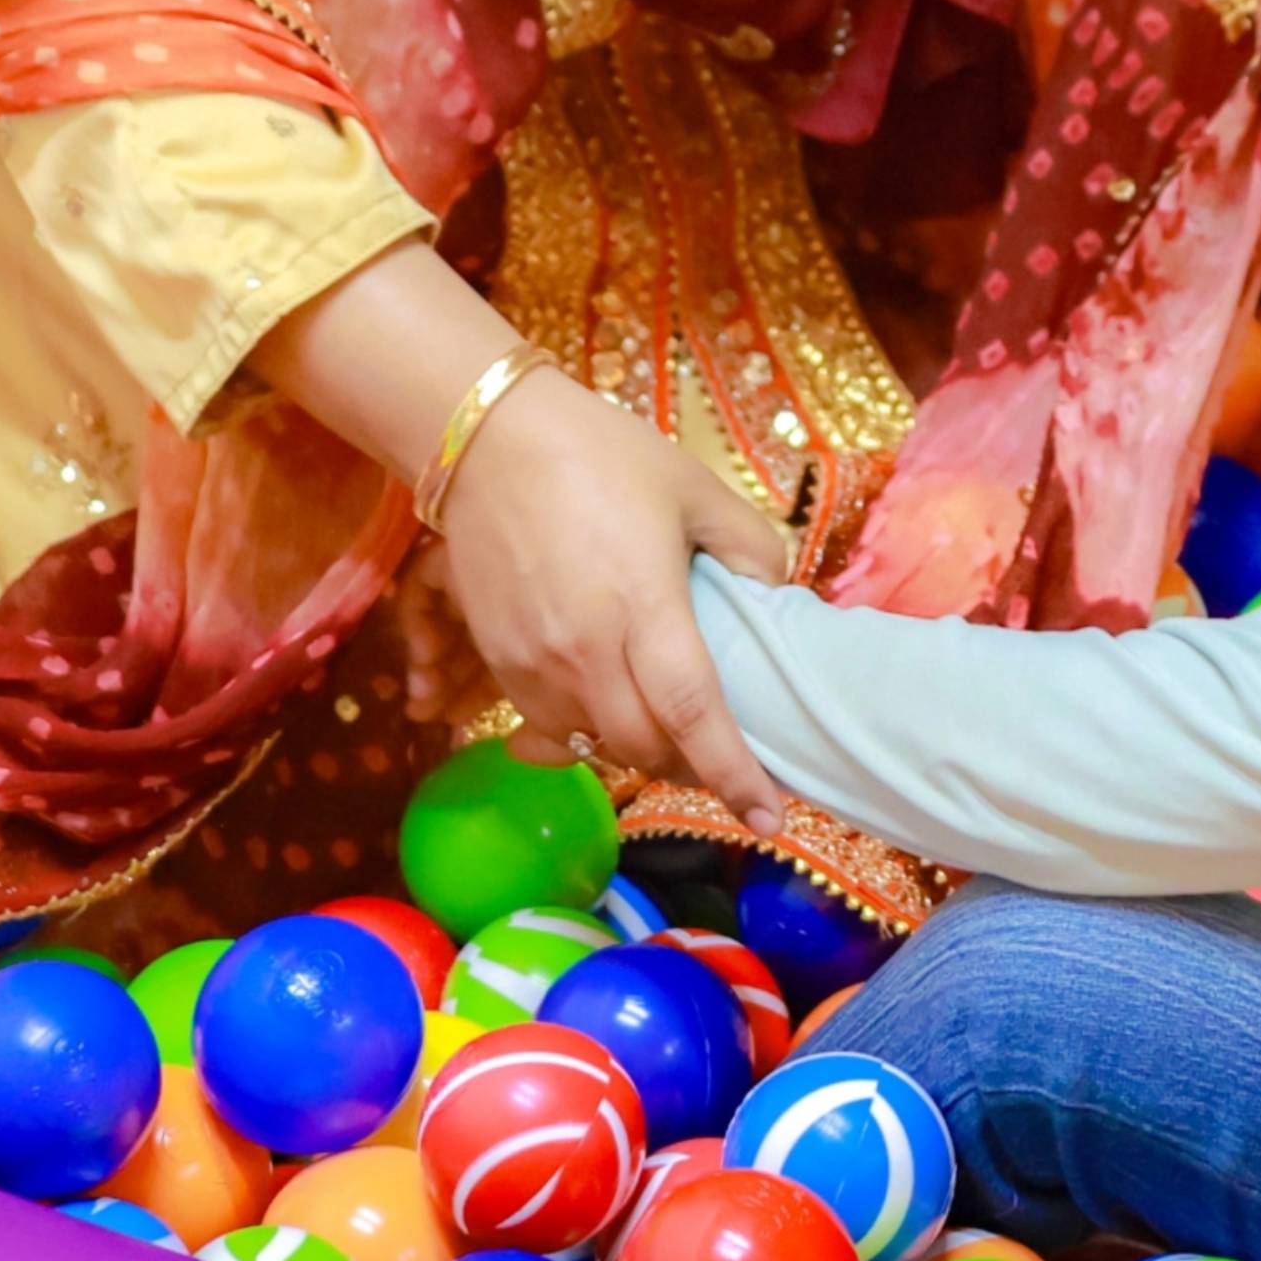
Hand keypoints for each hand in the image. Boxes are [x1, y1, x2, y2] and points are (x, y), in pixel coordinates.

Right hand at [429, 361, 797, 815]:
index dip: (735, 775)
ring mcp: (534, 663)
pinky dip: (587, 731)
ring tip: (669, 734)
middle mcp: (586, 651)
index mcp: (645, 607)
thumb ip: (748, 547)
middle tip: (722, 764)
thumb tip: (773, 600)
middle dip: (689, 770)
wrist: (487, 439)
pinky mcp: (498, 661)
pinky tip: (610, 703)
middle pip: (644, 749)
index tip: (769, 821)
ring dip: (636, 752)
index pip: (695, 715)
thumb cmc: (602, 455)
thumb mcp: (696, 486)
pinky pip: (549, 725)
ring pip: (593, 746)